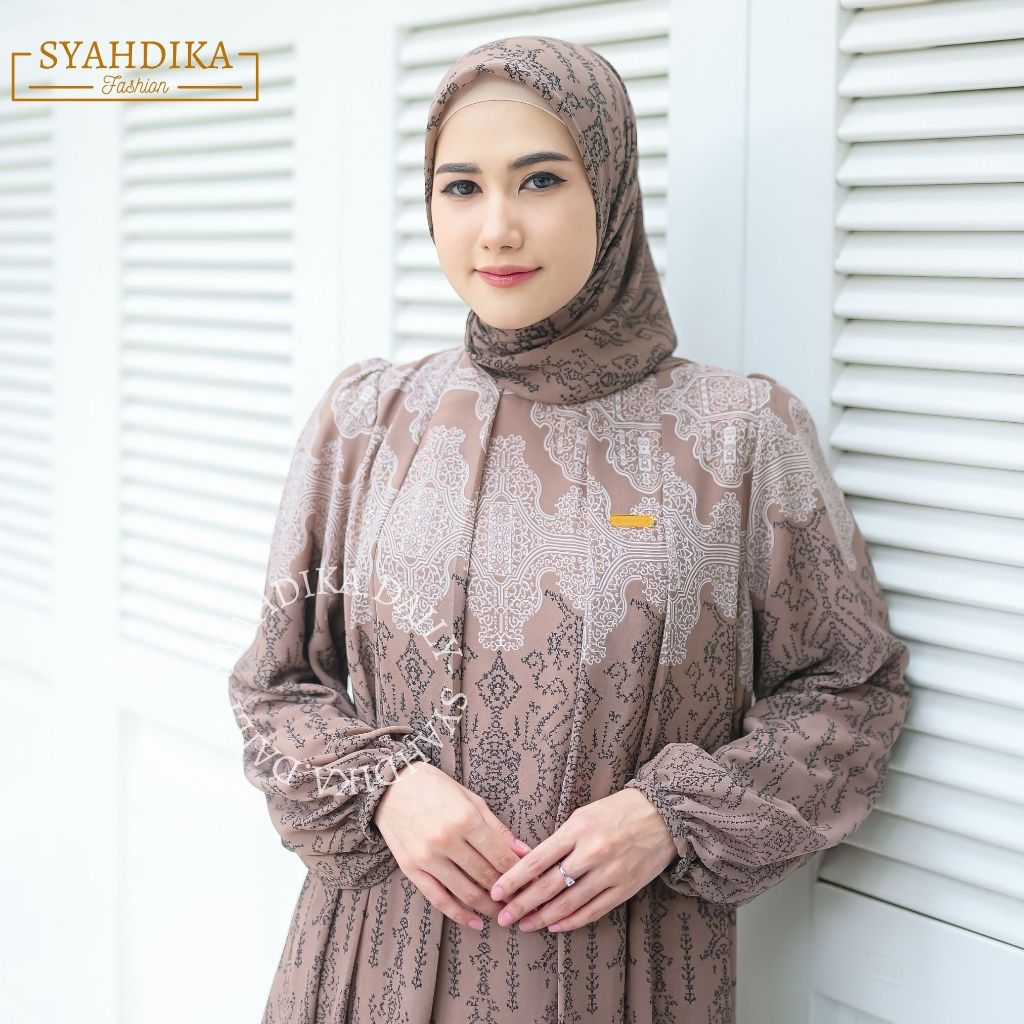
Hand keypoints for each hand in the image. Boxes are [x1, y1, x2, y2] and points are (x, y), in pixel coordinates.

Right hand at [373, 760, 530, 930]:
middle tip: (523, 901)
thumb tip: (524, 852)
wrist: (392, 786)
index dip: (521, 874)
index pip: (501, 856)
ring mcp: (427, 857)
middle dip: (508, 893)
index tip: (533, 883)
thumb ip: (498, 829)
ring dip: (489, 908)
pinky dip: (460, 915)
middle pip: (486, 877)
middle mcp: (446, 840)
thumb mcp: (472, 800)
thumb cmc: (436, 788)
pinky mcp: (411, 869)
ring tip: (504, 913)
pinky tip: (476, 922)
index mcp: (466, 819)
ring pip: (466, 893)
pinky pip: (439, 899)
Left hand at [488, 789, 676, 933]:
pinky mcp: (625, 889)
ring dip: (543, 918)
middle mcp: (591, 852)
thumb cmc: (617, 811)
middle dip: (522, 904)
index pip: (537, 859)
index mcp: (577, 829)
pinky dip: (571, 921)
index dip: (514, 879)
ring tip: (525, 925)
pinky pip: (593, 911)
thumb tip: (529, 863)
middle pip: (549, 886)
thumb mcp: (583, 815)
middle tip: (503, 917)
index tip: (496, 891)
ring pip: (569, 903)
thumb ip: (560, 840)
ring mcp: (609, 873)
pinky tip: (555, 926)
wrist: (663, 815)